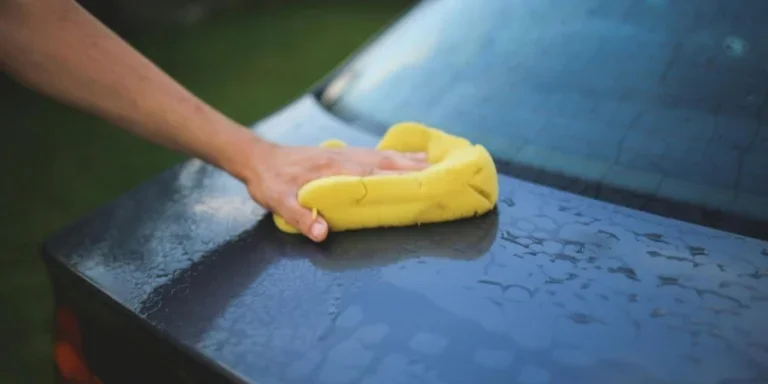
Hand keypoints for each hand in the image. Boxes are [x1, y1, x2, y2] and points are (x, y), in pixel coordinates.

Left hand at [243, 142, 428, 241]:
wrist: (257, 158)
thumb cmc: (269, 182)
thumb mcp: (278, 201)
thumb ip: (301, 216)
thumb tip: (323, 233)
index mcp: (332, 169)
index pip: (371, 173)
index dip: (397, 177)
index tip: (421, 181)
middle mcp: (343, 158)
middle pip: (384, 161)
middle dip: (412, 166)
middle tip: (439, 171)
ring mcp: (343, 154)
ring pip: (381, 155)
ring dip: (406, 159)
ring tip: (431, 162)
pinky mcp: (340, 154)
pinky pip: (373, 154)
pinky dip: (392, 155)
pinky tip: (402, 158)